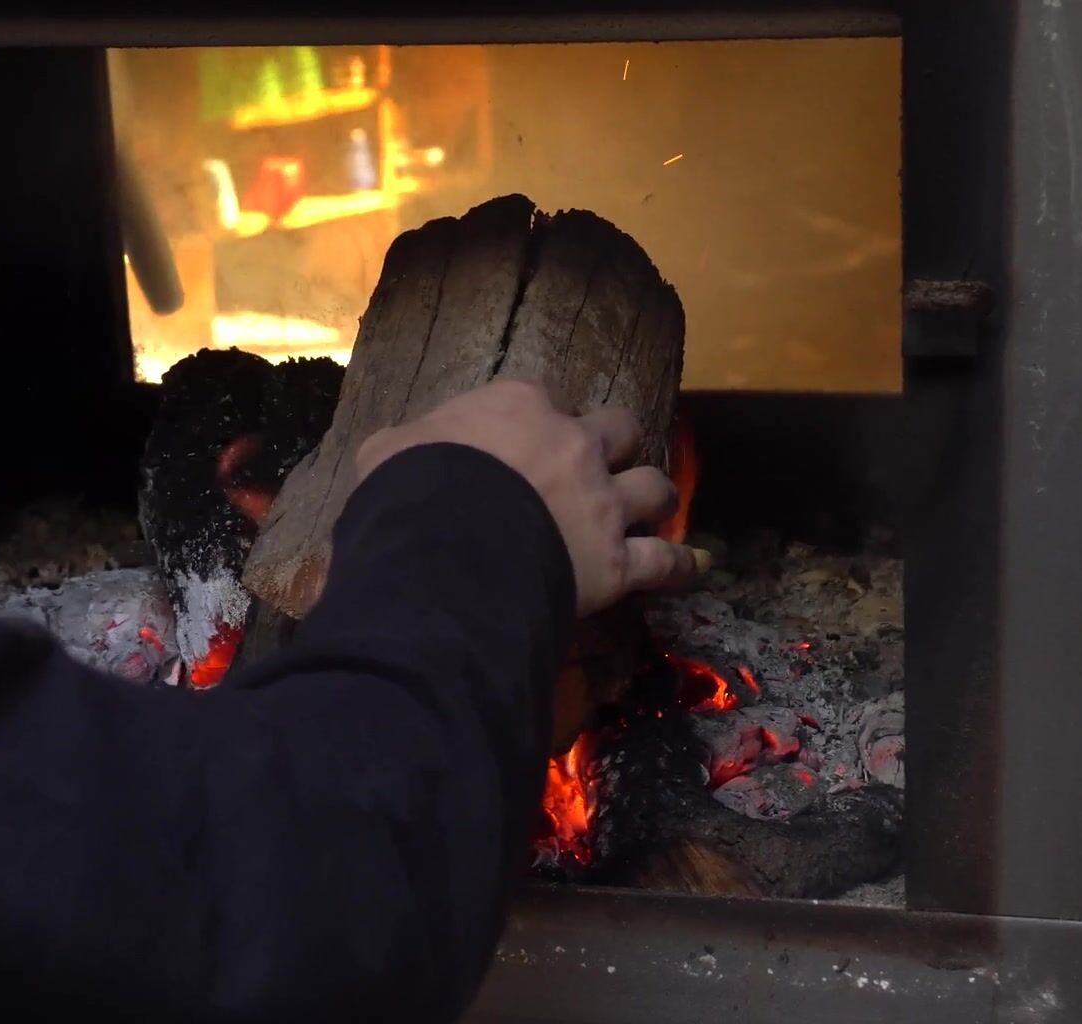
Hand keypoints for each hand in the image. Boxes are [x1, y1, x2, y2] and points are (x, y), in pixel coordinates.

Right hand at [355, 380, 700, 615]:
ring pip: (654, 486)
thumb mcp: (386, 453)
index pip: (540, 399)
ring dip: (655, 495)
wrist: (450, 546)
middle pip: (617, 430)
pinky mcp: (618, 561)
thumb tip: (392, 456)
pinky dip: (681, 564)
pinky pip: (663, 560)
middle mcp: (574, 444)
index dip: (536, 421)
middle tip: (605, 462)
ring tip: (655, 504)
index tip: (524, 441)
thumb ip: (403, 447)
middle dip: (614, 444)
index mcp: (518, 407)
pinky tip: (694, 566)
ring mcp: (603, 502)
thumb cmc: (410, 491)